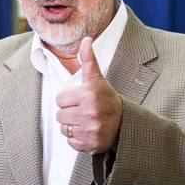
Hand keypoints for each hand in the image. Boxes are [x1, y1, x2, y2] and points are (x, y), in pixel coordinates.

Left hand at [55, 36, 122, 154]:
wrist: (125, 123)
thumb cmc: (106, 99)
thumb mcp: (97, 79)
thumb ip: (88, 60)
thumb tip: (86, 39)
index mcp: (89, 96)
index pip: (60, 99)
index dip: (68, 99)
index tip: (81, 99)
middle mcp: (89, 113)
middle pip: (60, 115)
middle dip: (69, 113)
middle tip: (83, 111)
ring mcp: (90, 130)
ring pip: (64, 129)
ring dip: (71, 126)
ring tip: (85, 121)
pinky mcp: (90, 144)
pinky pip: (71, 142)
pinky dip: (77, 139)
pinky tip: (87, 132)